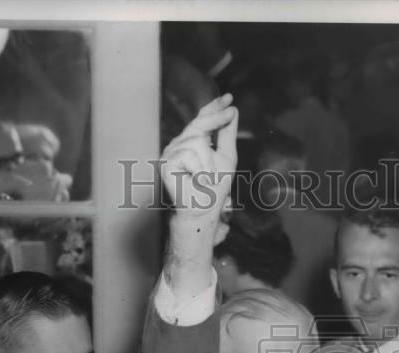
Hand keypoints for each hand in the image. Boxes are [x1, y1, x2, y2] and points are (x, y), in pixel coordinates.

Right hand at [159, 94, 237, 218]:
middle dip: (216, 117)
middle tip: (230, 112)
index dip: (214, 106)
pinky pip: (189, 154)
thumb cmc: (214, 187)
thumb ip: (227, 134)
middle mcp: (179, 143)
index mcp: (192, 141)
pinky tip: (196, 180)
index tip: (229, 97)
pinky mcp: (166, 162)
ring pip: (197, 140)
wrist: (203, 209)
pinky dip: (199, 169)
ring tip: (206, 177)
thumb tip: (233, 110)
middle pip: (199, 123)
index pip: (202, 119)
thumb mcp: (226, 157)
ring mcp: (170, 152)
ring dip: (208, 163)